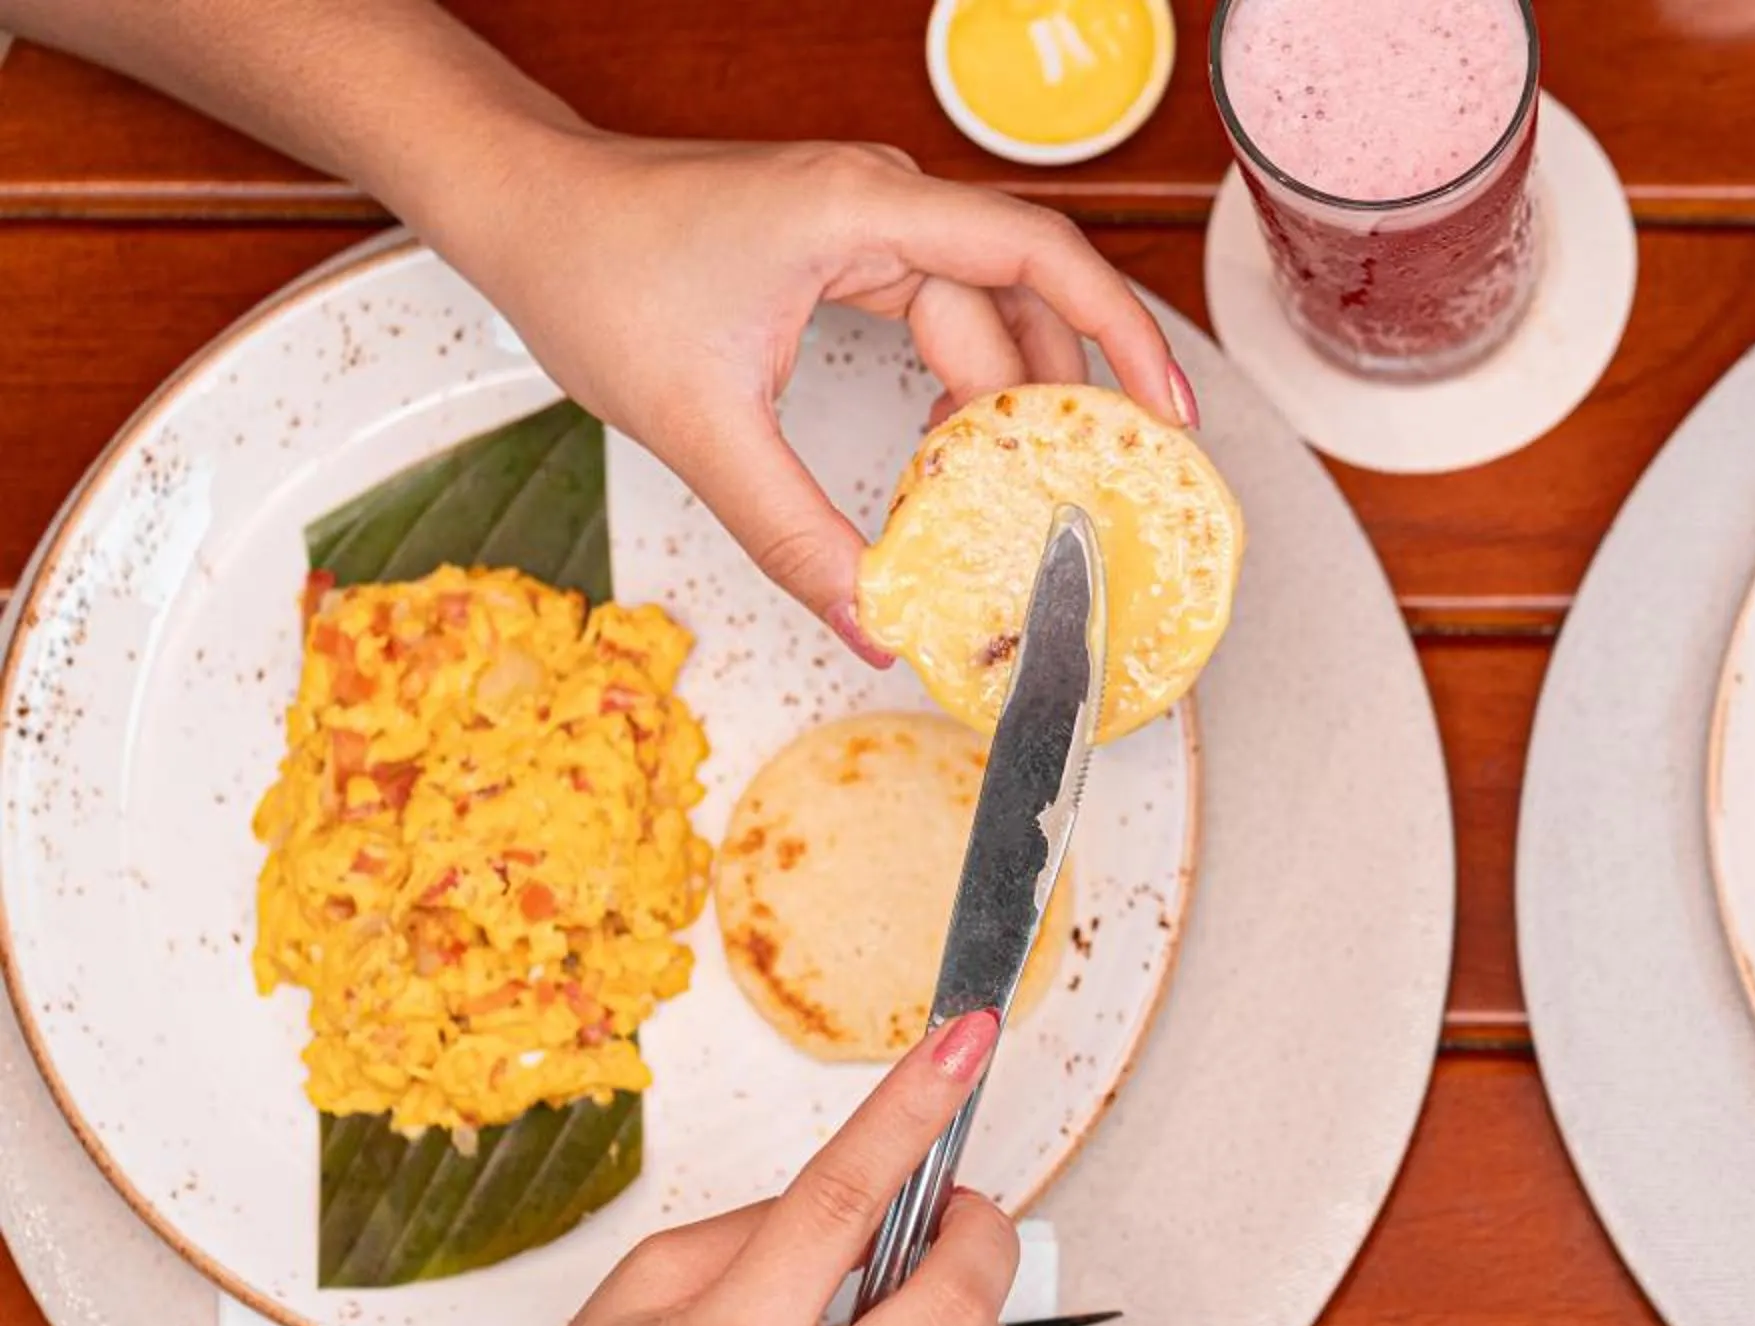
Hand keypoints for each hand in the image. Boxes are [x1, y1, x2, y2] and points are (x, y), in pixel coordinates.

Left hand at [420, 127, 1196, 659]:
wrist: (518, 206)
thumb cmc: (591, 268)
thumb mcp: (698, 424)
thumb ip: (792, 532)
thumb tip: (870, 620)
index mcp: (862, 209)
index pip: (1038, 254)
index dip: (1119, 331)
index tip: (1163, 413)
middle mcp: (880, 202)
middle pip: (1019, 303)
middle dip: (1057, 405)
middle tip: (1090, 500)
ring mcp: (865, 223)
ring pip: (981, 316)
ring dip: (1002, 405)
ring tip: (1022, 496)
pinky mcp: (844, 251)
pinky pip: (938, 318)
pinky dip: (957, 390)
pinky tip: (955, 458)